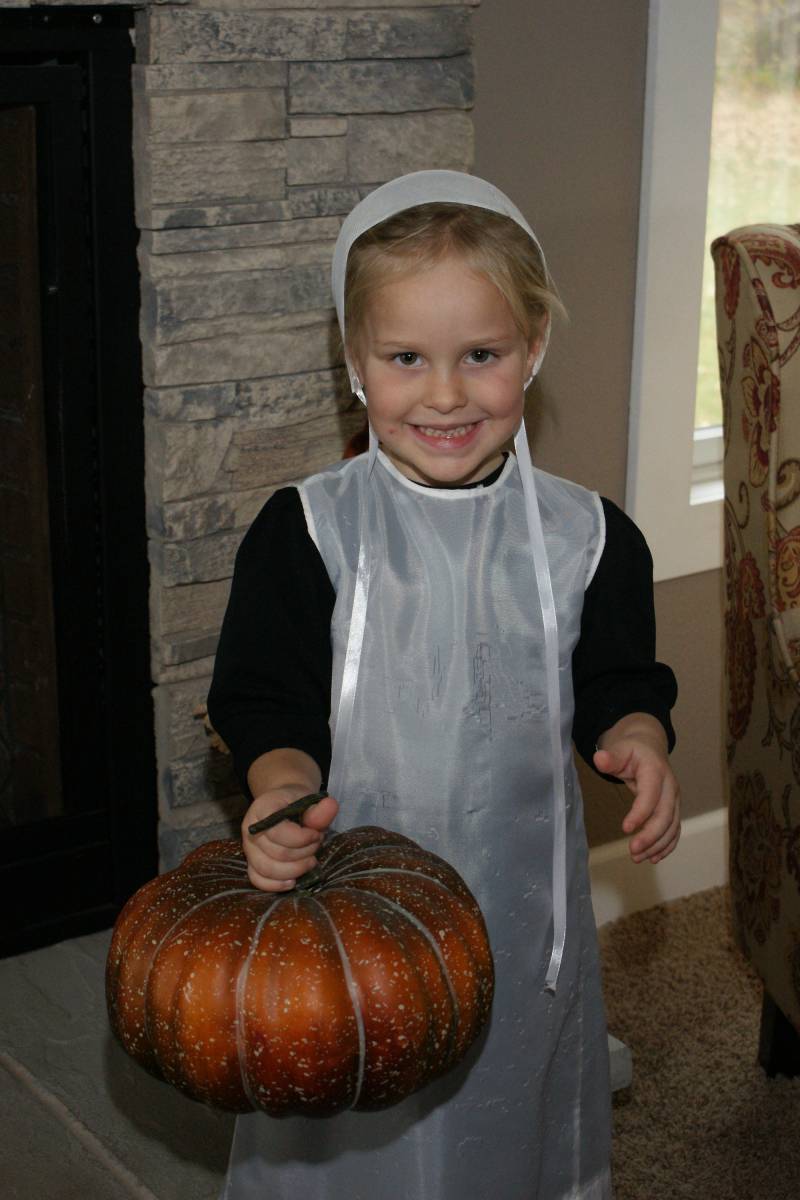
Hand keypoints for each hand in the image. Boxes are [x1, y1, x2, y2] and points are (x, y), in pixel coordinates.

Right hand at [242, 786, 338, 891]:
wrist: (283, 805)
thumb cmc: (295, 804)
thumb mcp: (308, 801)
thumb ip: (318, 810)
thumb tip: (331, 806)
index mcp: (262, 809)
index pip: (278, 832)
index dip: (302, 839)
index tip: (317, 835)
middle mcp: (250, 829)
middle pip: (276, 853)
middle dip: (304, 853)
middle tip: (317, 844)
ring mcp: (248, 848)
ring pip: (267, 869)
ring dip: (295, 869)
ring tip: (310, 861)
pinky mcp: (251, 863)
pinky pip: (257, 879)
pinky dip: (276, 885)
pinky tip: (293, 881)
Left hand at [593, 713, 680, 864]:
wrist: (649, 747)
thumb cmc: (632, 751)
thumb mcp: (620, 749)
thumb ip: (610, 757)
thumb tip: (600, 758)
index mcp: (656, 771)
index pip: (651, 795)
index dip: (640, 813)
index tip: (625, 829)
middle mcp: (670, 787)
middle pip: (665, 815)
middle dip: (651, 836)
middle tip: (633, 851)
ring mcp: (674, 799)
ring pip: (671, 826)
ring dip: (657, 845)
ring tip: (638, 858)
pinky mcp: (673, 809)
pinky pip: (674, 830)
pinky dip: (667, 845)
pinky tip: (654, 857)